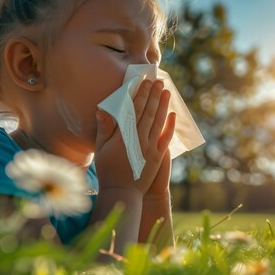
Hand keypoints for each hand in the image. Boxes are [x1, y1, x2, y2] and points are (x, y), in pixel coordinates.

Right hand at [94, 79, 175, 195]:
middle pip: (149, 112)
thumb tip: (103, 110)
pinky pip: (166, 137)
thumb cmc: (108, 170)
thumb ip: (105, 128)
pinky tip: (173, 114)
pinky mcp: (158, 157)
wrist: (122, 193)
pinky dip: (170, 125)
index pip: (135, 110)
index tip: (145, 82)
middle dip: (154, 95)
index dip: (141, 94)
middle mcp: (139, 139)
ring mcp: (151, 148)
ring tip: (166, 91)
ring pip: (158, 122)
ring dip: (163, 105)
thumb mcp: (101, 148)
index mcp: (124, 135)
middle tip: (158, 81)